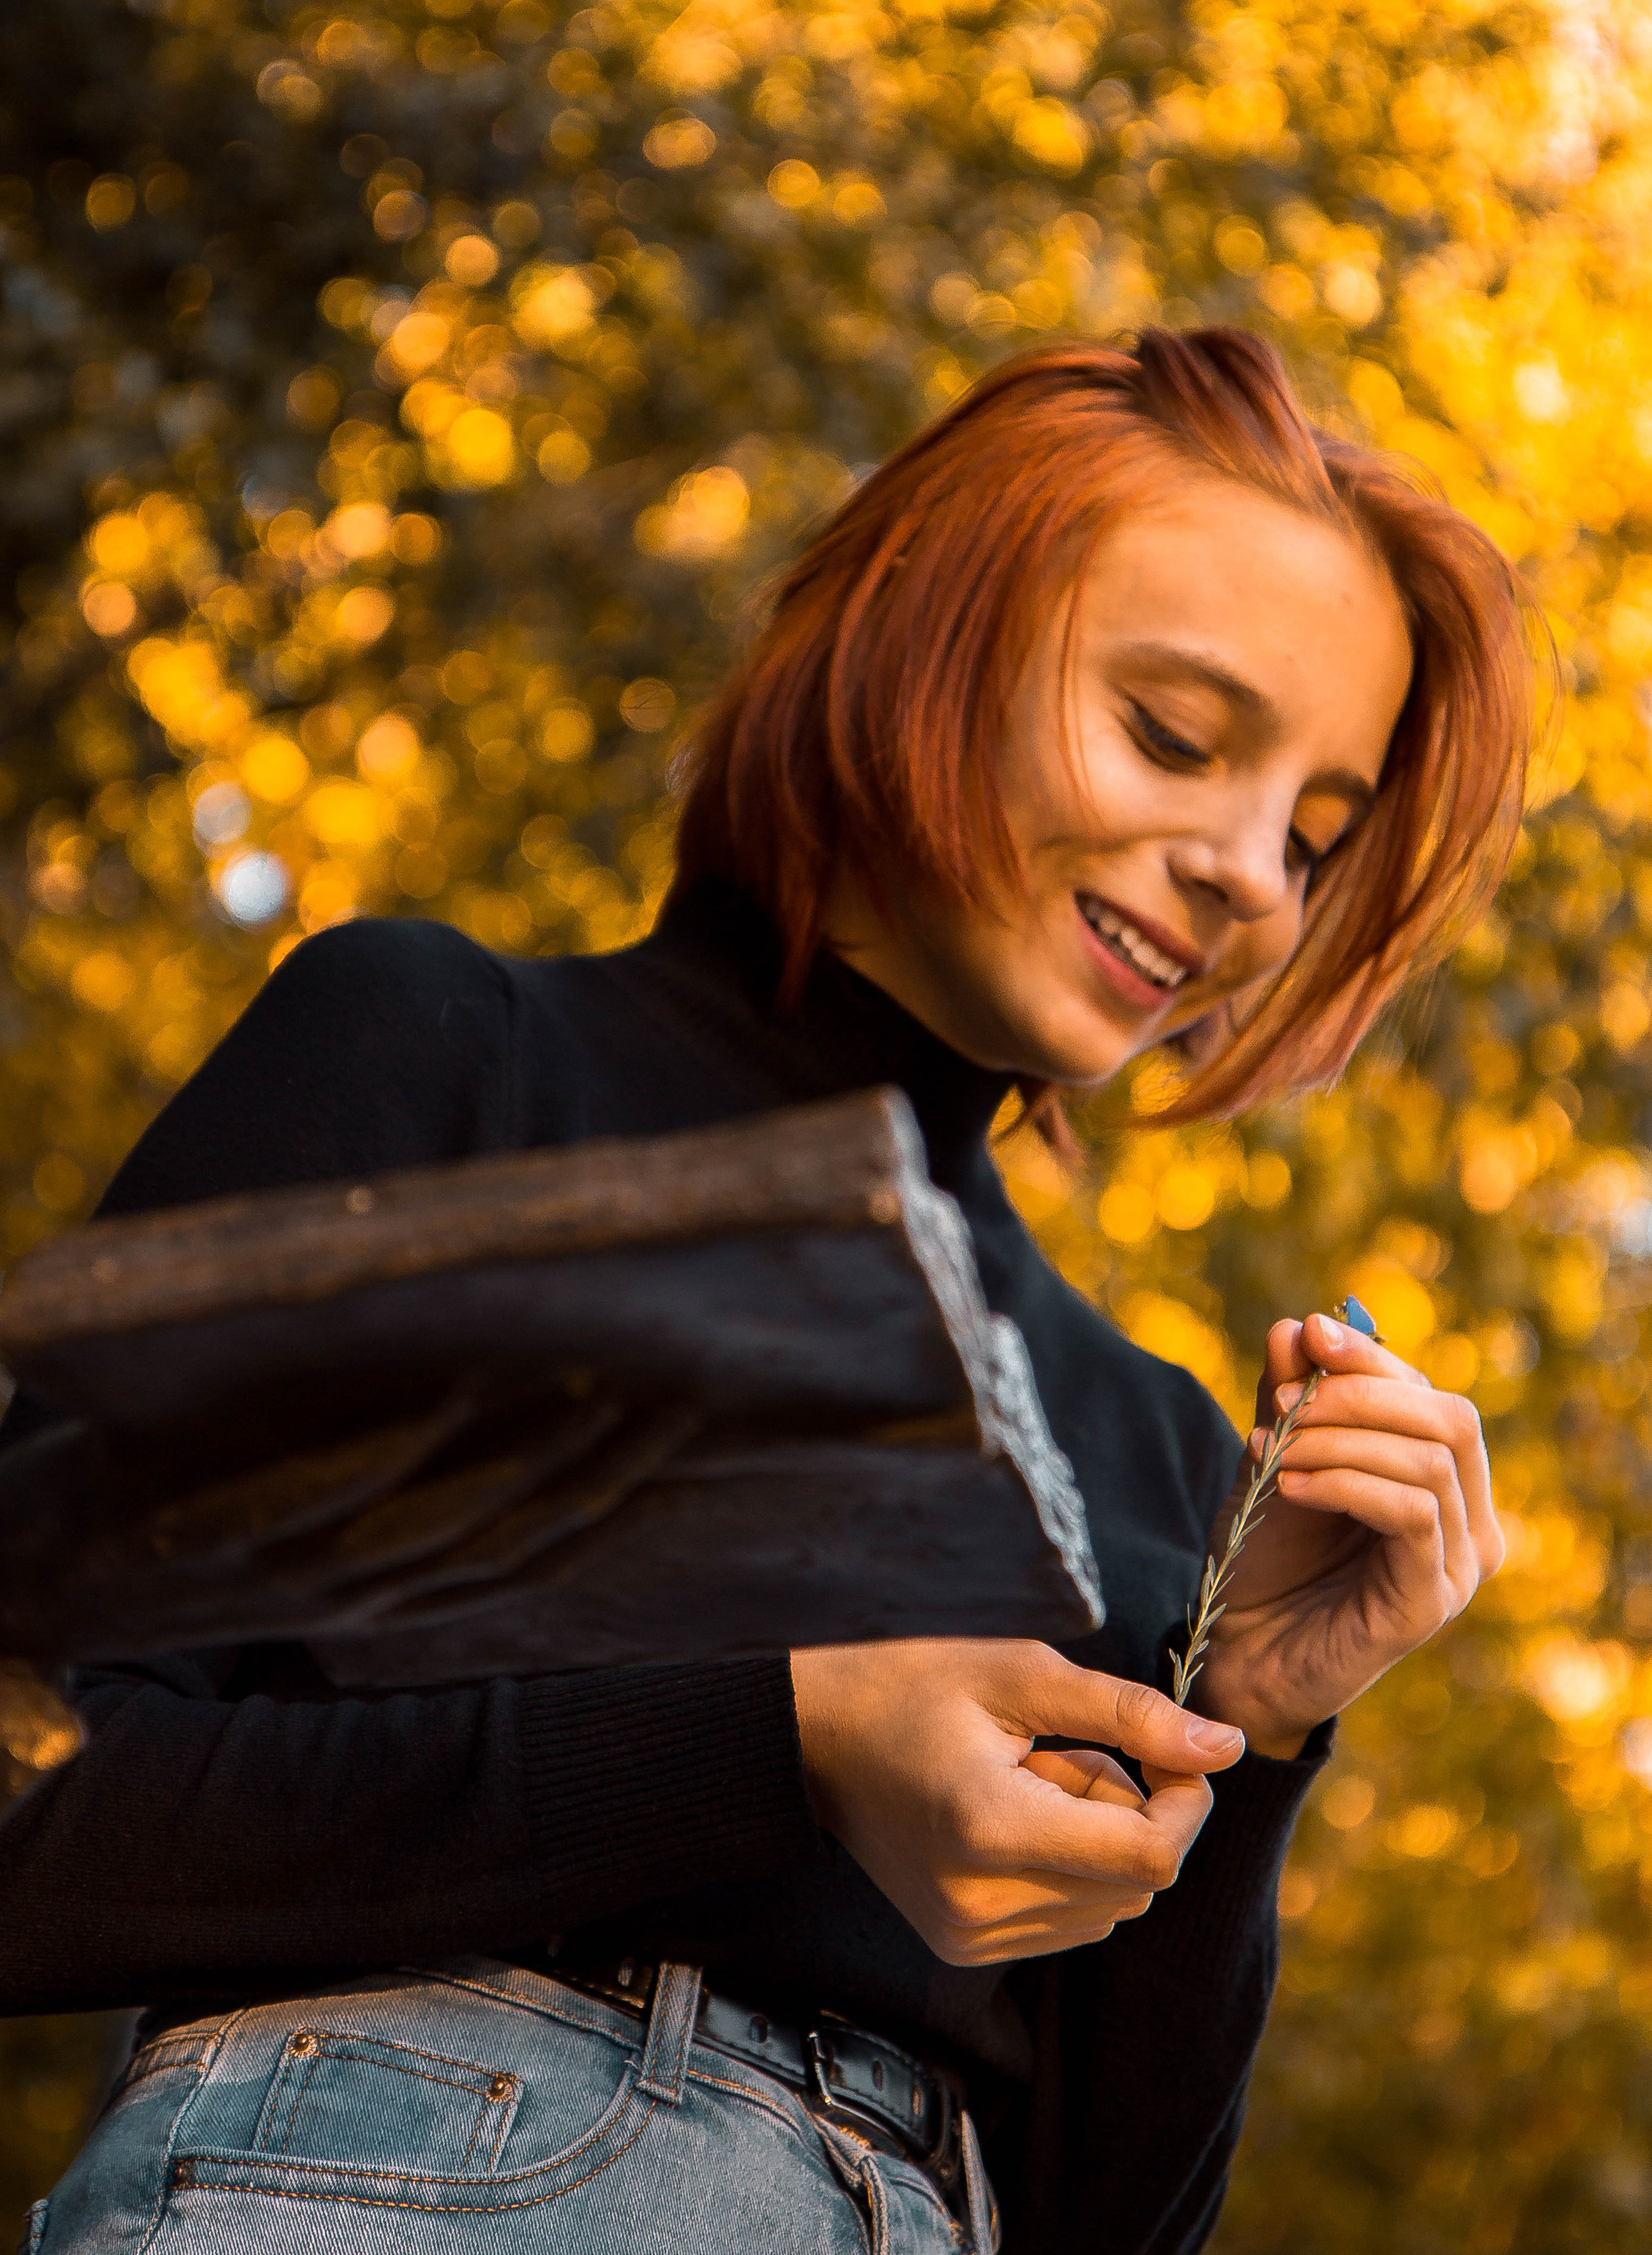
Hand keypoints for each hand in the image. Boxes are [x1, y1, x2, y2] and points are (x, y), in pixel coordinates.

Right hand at [790, 1638, 1245, 1965]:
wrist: (815, 1737)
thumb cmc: (914, 1684)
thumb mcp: (1024, 1671)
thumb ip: (1133, 1714)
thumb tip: (1228, 1747)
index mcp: (993, 1829)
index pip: (1150, 1855)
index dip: (1185, 1801)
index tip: (1167, 1747)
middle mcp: (982, 1903)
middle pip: (1138, 1883)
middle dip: (1133, 1810)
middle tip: (1062, 1751)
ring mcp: (971, 1937)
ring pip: (1111, 1906)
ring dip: (1099, 1840)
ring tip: (1029, 1781)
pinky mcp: (966, 1947)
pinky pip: (1071, 1920)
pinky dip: (1070, 1868)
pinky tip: (1013, 1818)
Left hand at [1193, 1311, 1502, 1759]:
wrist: (1239, 1650)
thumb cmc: (1265, 1557)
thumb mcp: (1275, 1458)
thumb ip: (1292, 1398)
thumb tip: (1300, 1325)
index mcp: (1445, 1484)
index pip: (1432, 1396)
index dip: (1374, 1357)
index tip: (1309, 1332)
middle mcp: (1470, 1524)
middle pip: (1451, 1419)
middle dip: (1361, 1393)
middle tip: (1280, 1400)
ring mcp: (1458, 1567)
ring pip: (1428, 1462)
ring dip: (1338, 1440)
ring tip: (1272, 1449)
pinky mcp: (1431, 1603)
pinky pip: (1410, 1513)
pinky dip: (1344, 1483)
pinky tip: (1288, 1485)